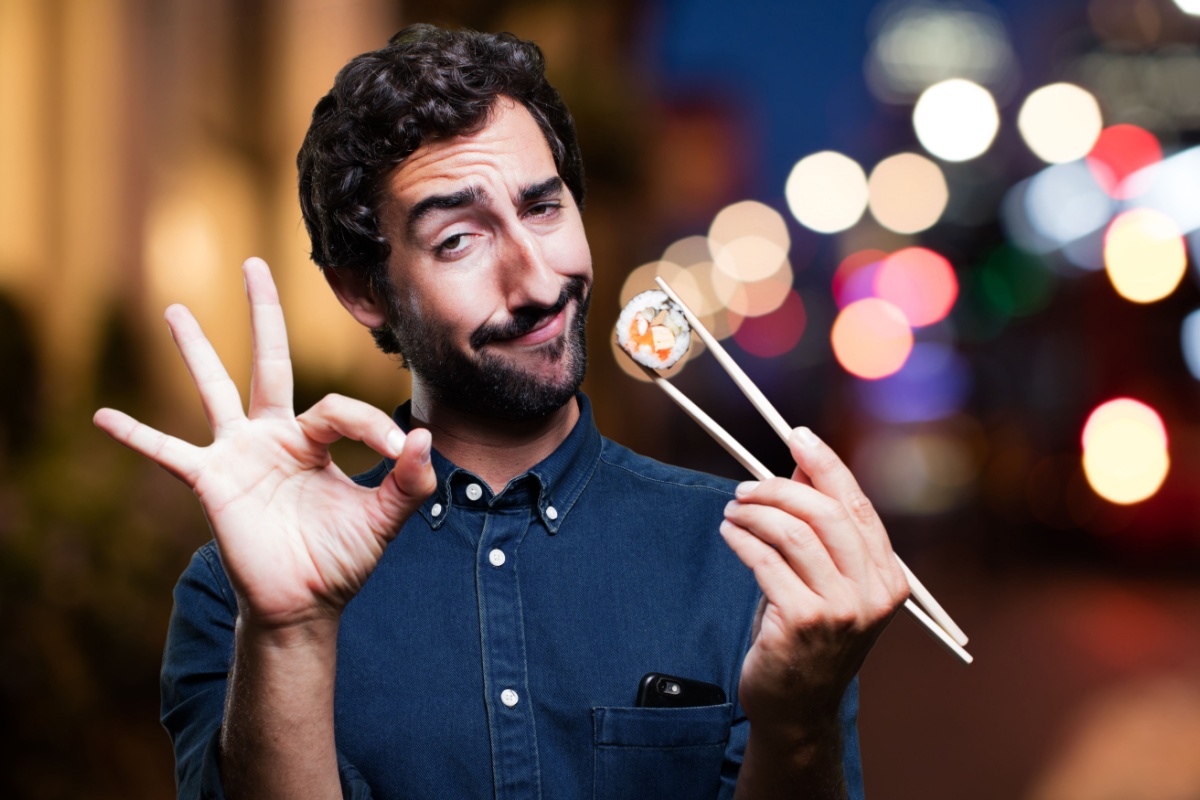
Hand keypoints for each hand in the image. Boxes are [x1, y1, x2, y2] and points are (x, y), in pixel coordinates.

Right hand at [93, 257, 435, 630]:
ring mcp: (239, 454)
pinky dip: (137, 437)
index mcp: (315, 439)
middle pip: (270, 361)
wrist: (304, 603)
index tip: (396, 451)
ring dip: (195, 350)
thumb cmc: (340, 558)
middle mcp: (274, 435)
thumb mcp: (383, 520)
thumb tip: (422, 437)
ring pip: (215, 389)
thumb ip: (408, 482)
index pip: (338, 409)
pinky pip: (168, 454)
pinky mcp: (211, 482)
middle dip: (264, 314)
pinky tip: (104, 416)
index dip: (369, 425)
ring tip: (176, 309)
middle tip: (255, 265)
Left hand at [719, 427, 907, 736]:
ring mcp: (841, 610)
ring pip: (793, 533)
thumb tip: (801, 470)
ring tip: (732, 512)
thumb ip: (821, 531)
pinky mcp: (802, 622)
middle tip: (745, 489)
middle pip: (825, 513)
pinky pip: (765, 561)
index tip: (797, 435)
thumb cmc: (808, 639)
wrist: (797, 709)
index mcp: (888, 578)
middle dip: (778, 490)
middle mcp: (873, 593)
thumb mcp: (825, 582)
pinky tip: (729, 534)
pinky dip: (741, 539)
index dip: (827, 465)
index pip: (857, 506)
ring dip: (753, 513)